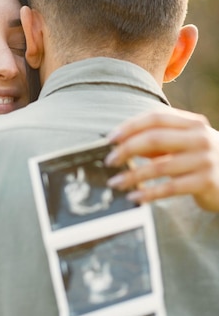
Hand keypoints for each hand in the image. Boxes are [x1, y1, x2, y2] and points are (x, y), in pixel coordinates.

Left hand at [104, 108, 218, 210]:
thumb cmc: (204, 160)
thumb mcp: (186, 144)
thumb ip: (159, 141)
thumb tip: (123, 143)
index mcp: (193, 123)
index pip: (156, 117)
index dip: (130, 126)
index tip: (111, 138)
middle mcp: (200, 138)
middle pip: (154, 138)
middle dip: (126, 149)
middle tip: (109, 161)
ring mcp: (204, 160)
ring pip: (159, 166)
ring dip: (132, 175)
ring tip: (115, 182)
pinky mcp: (206, 182)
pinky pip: (169, 188)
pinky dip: (148, 193)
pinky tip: (134, 197)